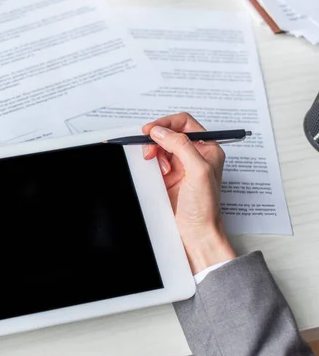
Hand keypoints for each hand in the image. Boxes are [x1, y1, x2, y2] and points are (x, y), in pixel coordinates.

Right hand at [142, 113, 235, 274]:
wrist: (195, 232)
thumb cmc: (204, 206)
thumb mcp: (199, 170)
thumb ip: (181, 146)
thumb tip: (161, 131)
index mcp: (207, 148)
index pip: (185, 123)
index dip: (167, 123)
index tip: (151, 130)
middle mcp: (193, 154)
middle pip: (169, 133)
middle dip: (157, 139)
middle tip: (148, 149)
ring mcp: (179, 166)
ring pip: (159, 147)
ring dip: (153, 153)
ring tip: (154, 164)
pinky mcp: (166, 177)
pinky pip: (153, 162)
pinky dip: (150, 165)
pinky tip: (155, 174)